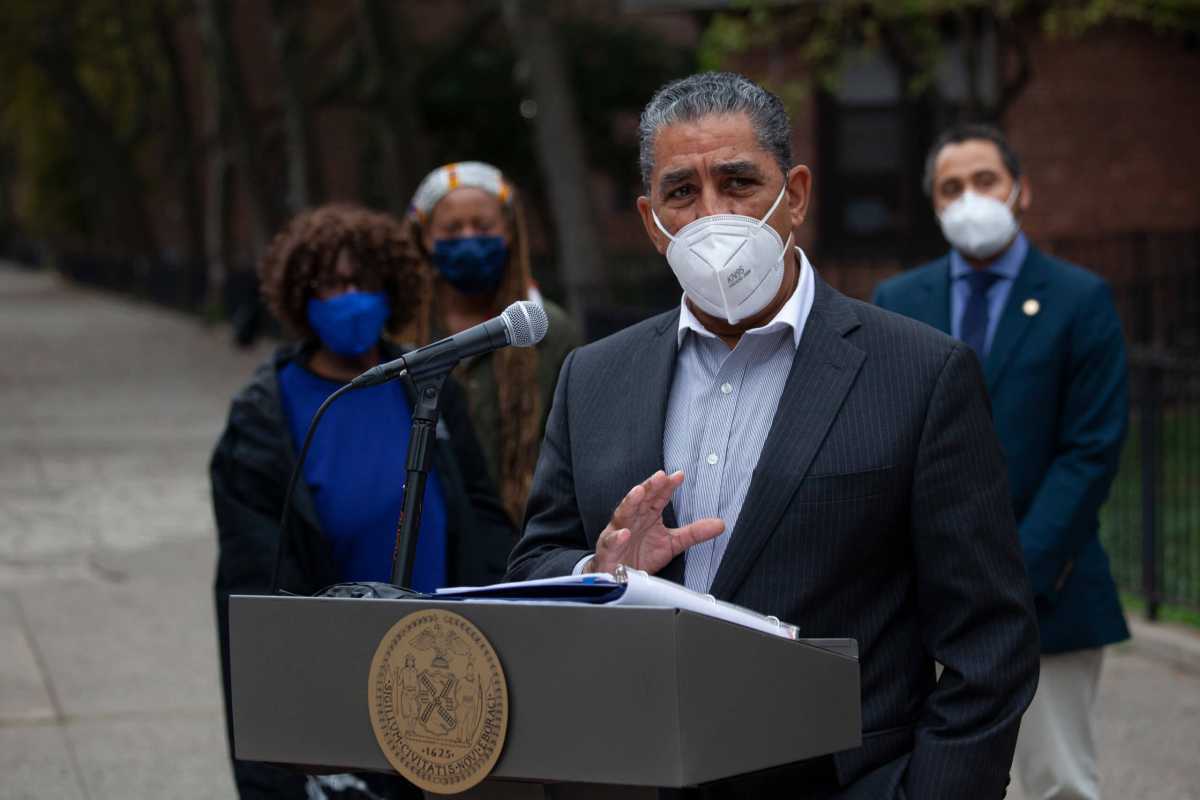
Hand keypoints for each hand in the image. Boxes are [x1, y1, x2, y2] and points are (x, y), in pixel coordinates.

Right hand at [586, 470, 724, 575]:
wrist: (620, 577)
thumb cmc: (642, 556)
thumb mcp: (672, 544)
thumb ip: (694, 533)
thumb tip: (720, 524)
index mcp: (647, 515)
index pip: (658, 497)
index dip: (668, 486)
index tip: (679, 476)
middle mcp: (633, 519)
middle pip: (641, 499)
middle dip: (649, 487)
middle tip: (660, 476)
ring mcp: (618, 532)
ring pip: (623, 514)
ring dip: (630, 502)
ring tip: (639, 492)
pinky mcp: (608, 550)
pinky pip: (612, 542)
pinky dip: (617, 537)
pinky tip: (625, 533)